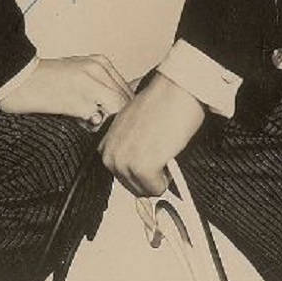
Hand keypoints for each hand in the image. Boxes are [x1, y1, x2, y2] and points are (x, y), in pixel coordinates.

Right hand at [0, 55, 132, 123]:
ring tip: (90, 124)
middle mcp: (99, 70)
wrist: (18, 79)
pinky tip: (79, 123)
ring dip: (108, 123)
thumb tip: (119, 109)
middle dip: (119, 118)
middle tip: (103, 126)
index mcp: (101, 62)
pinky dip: (94, 128)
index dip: (124, 110)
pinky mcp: (80, 100)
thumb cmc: (45, 80)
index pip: (128, 90)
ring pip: (118, 110)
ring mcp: (90, 84)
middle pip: (126, 101)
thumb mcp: (79, 74)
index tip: (115, 121)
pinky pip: (100, 121)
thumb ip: (100, 86)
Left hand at [98, 71, 204, 196]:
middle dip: (149, 174)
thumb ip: (127, 142)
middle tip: (159, 149)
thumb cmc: (161, 101)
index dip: (139, 166)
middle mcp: (110, 152)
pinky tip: (167, 152)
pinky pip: (156, 188)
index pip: (119, 173)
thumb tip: (136, 159)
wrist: (175, 90)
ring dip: (159, 175)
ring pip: (144, 189)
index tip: (148, 155)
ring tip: (163, 147)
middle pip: (131, 186)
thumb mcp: (133, 123)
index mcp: (106, 141)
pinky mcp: (141, 167)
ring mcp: (123, 161)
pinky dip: (167, 177)